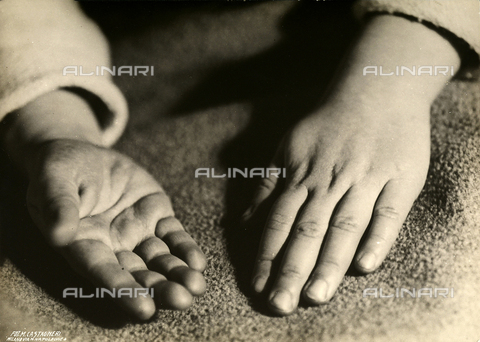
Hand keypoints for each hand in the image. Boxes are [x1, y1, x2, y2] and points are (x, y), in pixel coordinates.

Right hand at [25, 139, 206, 319]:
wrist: (84, 156)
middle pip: (138, 273)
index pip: (103, 271)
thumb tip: (58, 234)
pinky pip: (173, 235)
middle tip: (181, 300)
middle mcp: (112, 245)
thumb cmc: (60, 171)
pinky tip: (198, 262)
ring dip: (178, 273)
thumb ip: (58, 205)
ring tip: (196, 286)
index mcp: (83, 244)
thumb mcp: (53, 181)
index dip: (123, 290)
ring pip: (160, 259)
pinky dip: (186, 248)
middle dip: (160, 288)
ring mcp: (137, 232)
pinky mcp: (156, 215)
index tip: (144, 308)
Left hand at [246, 99, 429, 314]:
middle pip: (307, 230)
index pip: (279, 221)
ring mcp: (364, 179)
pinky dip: (376, 239)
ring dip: (328, 263)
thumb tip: (244, 222)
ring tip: (315, 297)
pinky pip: (388, 213)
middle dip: (291, 269)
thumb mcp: (287, 147)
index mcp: (301, 175)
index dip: (266, 254)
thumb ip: (267, 185)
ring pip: (344, 226)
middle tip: (279, 305)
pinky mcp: (399, 179)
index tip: (256, 285)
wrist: (375, 89)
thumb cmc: (327, 124)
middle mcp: (329, 181)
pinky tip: (364, 266)